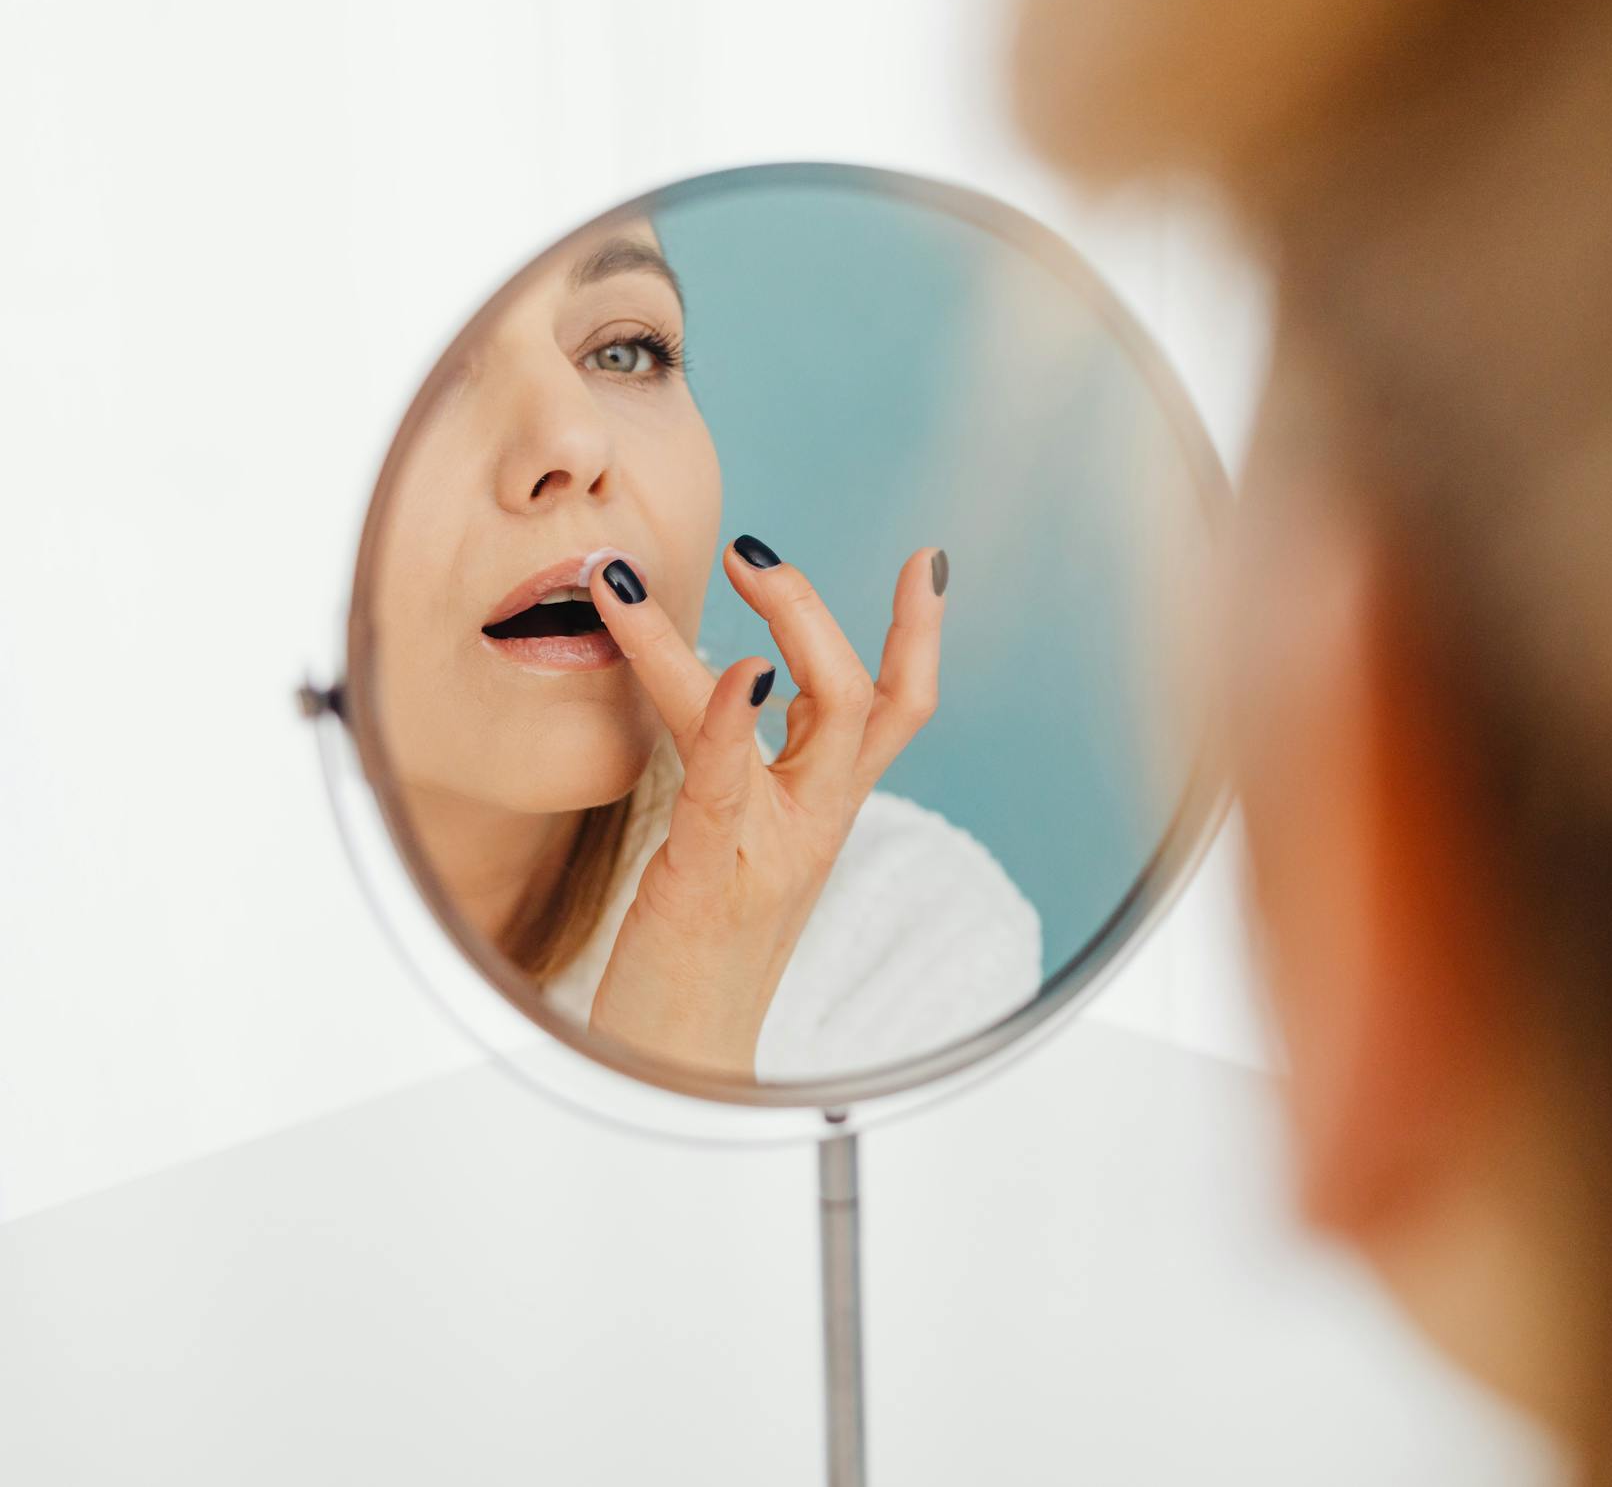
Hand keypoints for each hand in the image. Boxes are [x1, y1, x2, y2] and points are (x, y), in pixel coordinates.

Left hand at [582, 539, 947, 1074]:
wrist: (677, 1068)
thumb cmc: (697, 956)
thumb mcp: (735, 845)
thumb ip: (748, 772)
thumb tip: (738, 691)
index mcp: (822, 814)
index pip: (896, 712)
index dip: (920, 636)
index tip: (926, 561)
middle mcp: (814, 824)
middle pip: (871, 700)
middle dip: (819, 610)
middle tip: (755, 549)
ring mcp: (774, 848)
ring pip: (815, 716)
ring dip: (772, 628)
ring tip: (703, 563)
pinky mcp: (712, 873)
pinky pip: (732, 779)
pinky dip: (733, 713)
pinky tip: (732, 665)